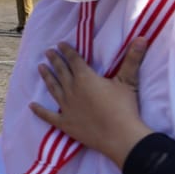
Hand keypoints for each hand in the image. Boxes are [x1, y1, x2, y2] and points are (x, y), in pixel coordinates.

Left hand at [30, 38, 150, 168]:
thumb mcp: (129, 81)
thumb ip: (133, 58)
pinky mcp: (64, 123)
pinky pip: (48, 116)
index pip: (73, 60)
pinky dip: (39, 110)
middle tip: (47, 52)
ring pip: (53, 89)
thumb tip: (143, 37)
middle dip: (55, 61)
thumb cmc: (124, 107)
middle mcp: (72, 90)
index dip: (67, 51)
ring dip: (47, 78)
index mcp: (85, 78)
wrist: (120, 136)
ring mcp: (66, 107)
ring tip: (40, 68)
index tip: (59, 44)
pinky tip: (31, 105)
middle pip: (61, 72)